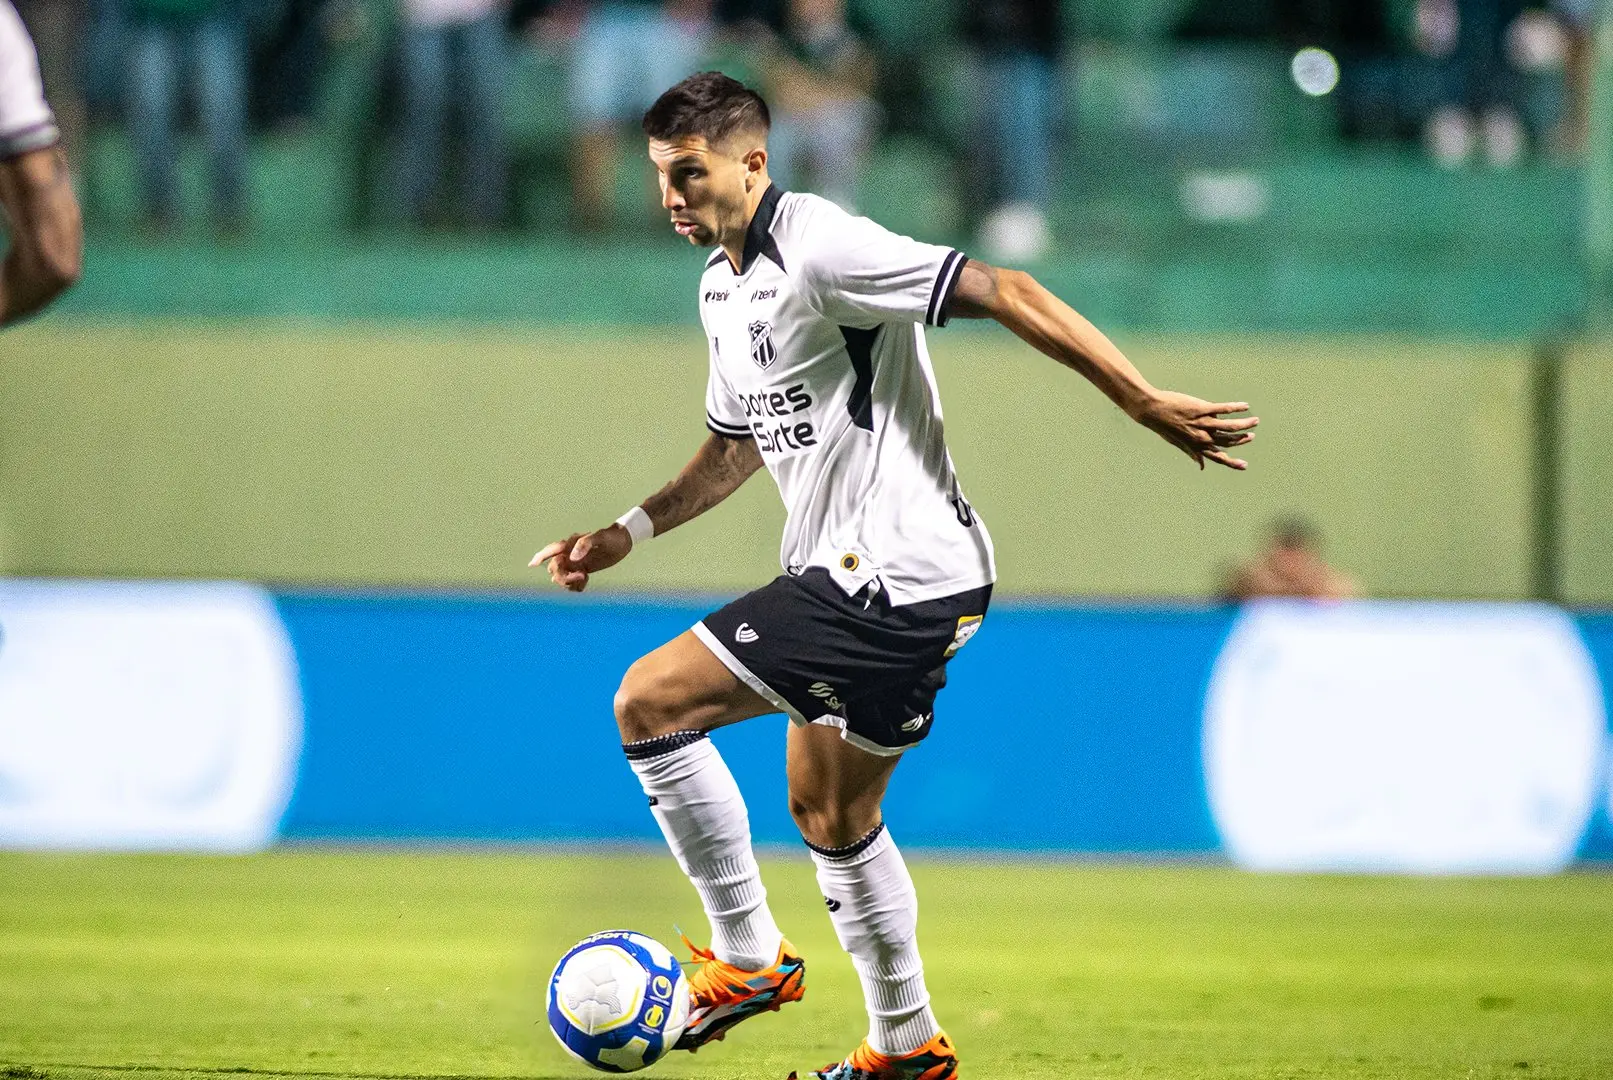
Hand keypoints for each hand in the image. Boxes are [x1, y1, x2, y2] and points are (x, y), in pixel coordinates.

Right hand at [530, 525, 632, 591]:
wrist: (623, 541)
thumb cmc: (612, 536)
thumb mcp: (601, 537)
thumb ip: (585, 543)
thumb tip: (572, 558)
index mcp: (571, 544)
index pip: (551, 550)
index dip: (540, 556)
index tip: (532, 564)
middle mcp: (570, 554)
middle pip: (555, 568)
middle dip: (563, 576)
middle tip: (581, 576)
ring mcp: (576, 562)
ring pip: (561, 577)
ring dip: (569, 583)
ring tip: (584, 579)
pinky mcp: (582, 569)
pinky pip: (572, 582)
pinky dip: (576, 586)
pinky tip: (585, 582)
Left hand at [1132, 391, 1258, 470]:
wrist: (1152, 411)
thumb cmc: (1164, 427)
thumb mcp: (1179, 444)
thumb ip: (1193, 453)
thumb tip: (1201, 466)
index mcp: (1197, 446)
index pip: (1218, 457)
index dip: (1232, 462)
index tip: (1245, 465)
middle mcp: (1202, 437)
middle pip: (1228, 441)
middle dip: (1242, 440)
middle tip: (1252, 435)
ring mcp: (1202, 423)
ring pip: (1229, 426)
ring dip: (1244, 424)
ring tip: (1255, 421)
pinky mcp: (1202, 409)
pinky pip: (1223, 409)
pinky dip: (1235, 408)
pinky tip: (1245, 406)